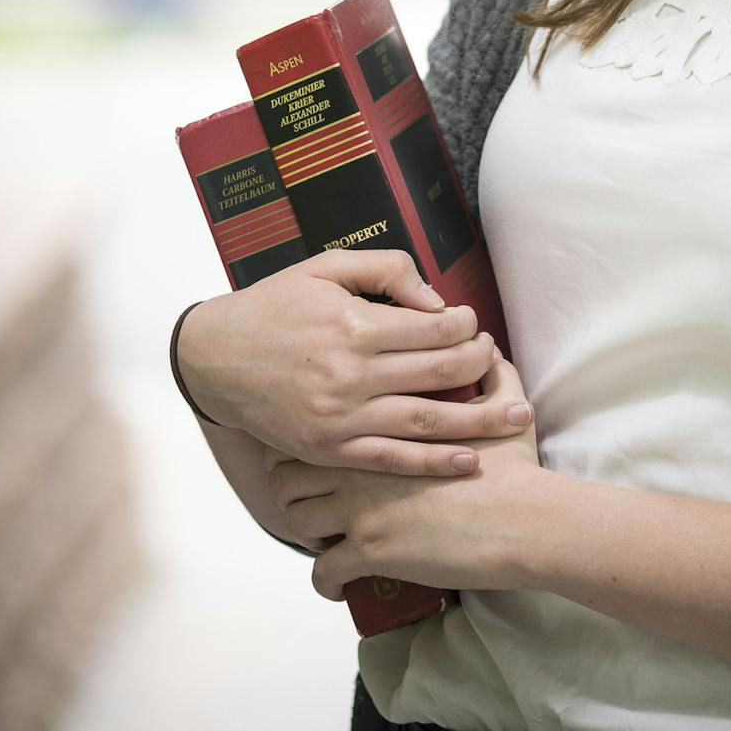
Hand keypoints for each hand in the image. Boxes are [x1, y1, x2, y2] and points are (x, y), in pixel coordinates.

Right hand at [176, 249, 530, 474]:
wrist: (215, 358)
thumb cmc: (276, 305)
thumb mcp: (326, 267)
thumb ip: (386, 270)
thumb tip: (436, 299)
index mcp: (354, 327)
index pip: (435, 328)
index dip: (467, 324)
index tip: (472, 322)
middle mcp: (351, 376)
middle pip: (440, 374)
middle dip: (480, 365)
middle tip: (497, 359)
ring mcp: (340, 419)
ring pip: (425, 421)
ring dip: (478, 420)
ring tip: (516, 415)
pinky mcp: (330, 451)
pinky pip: (391, 460)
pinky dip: (433, 463)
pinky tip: (469, 461)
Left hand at [263, 353, 545, 598]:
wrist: (521, 520)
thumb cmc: (513, 466)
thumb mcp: (504, 406)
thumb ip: (489, 373)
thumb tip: (488, 349)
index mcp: (384, 423)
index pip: (314, 424)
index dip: (303, 439)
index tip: (313, 449)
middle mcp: (360, 463)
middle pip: (286, 472)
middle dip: (291, 484)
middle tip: (310, 494)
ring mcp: (361, 509)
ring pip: (295, 519)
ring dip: (306, 528)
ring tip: (323, 532)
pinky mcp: (370, 552)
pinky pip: (321, 571)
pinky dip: (325, 580)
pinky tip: (338, 581)